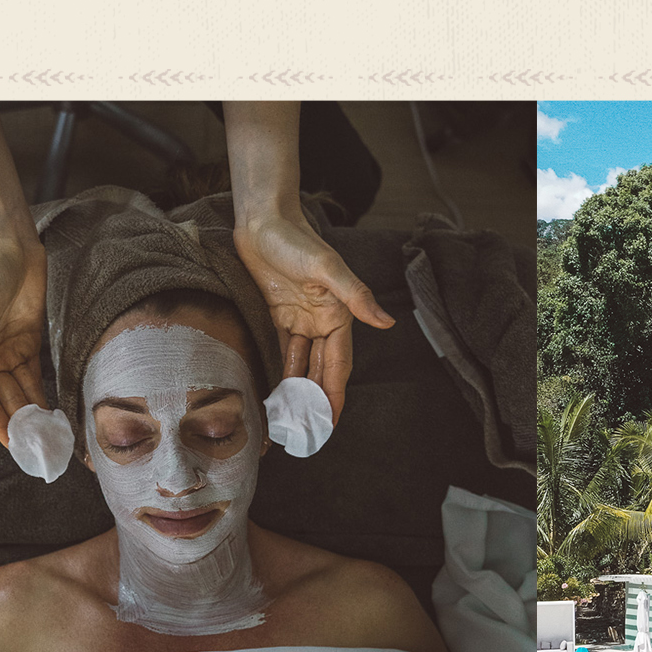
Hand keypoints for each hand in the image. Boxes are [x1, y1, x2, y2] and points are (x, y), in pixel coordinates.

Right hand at [0, 235, 48, 445]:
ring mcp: (8, 353)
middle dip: (21, 424)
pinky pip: (36, 377)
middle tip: (40, 450)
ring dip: (34, 414)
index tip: (14, 448)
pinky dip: (44, 394)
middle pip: (6, 401)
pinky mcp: (29, 344)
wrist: (9, 252)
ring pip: (22, 392)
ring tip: (51, 437)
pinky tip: (55, 413)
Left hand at [234, 206, 393, 423]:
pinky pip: (283, 350)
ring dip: (298, 390)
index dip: (334, 395)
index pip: (338, 365)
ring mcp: (300, 319)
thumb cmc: (296, 239)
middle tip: (307, 432)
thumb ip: (356, 296)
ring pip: (302, 364)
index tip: (329, 422)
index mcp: (339, 314)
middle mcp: (322, 321)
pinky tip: (276, 391)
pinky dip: (281, 370)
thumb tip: (388, 323)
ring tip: (290, 419)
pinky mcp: (279, 314)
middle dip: (316, 400)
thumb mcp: (327, 267)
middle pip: (321, 370)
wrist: (263, 219)